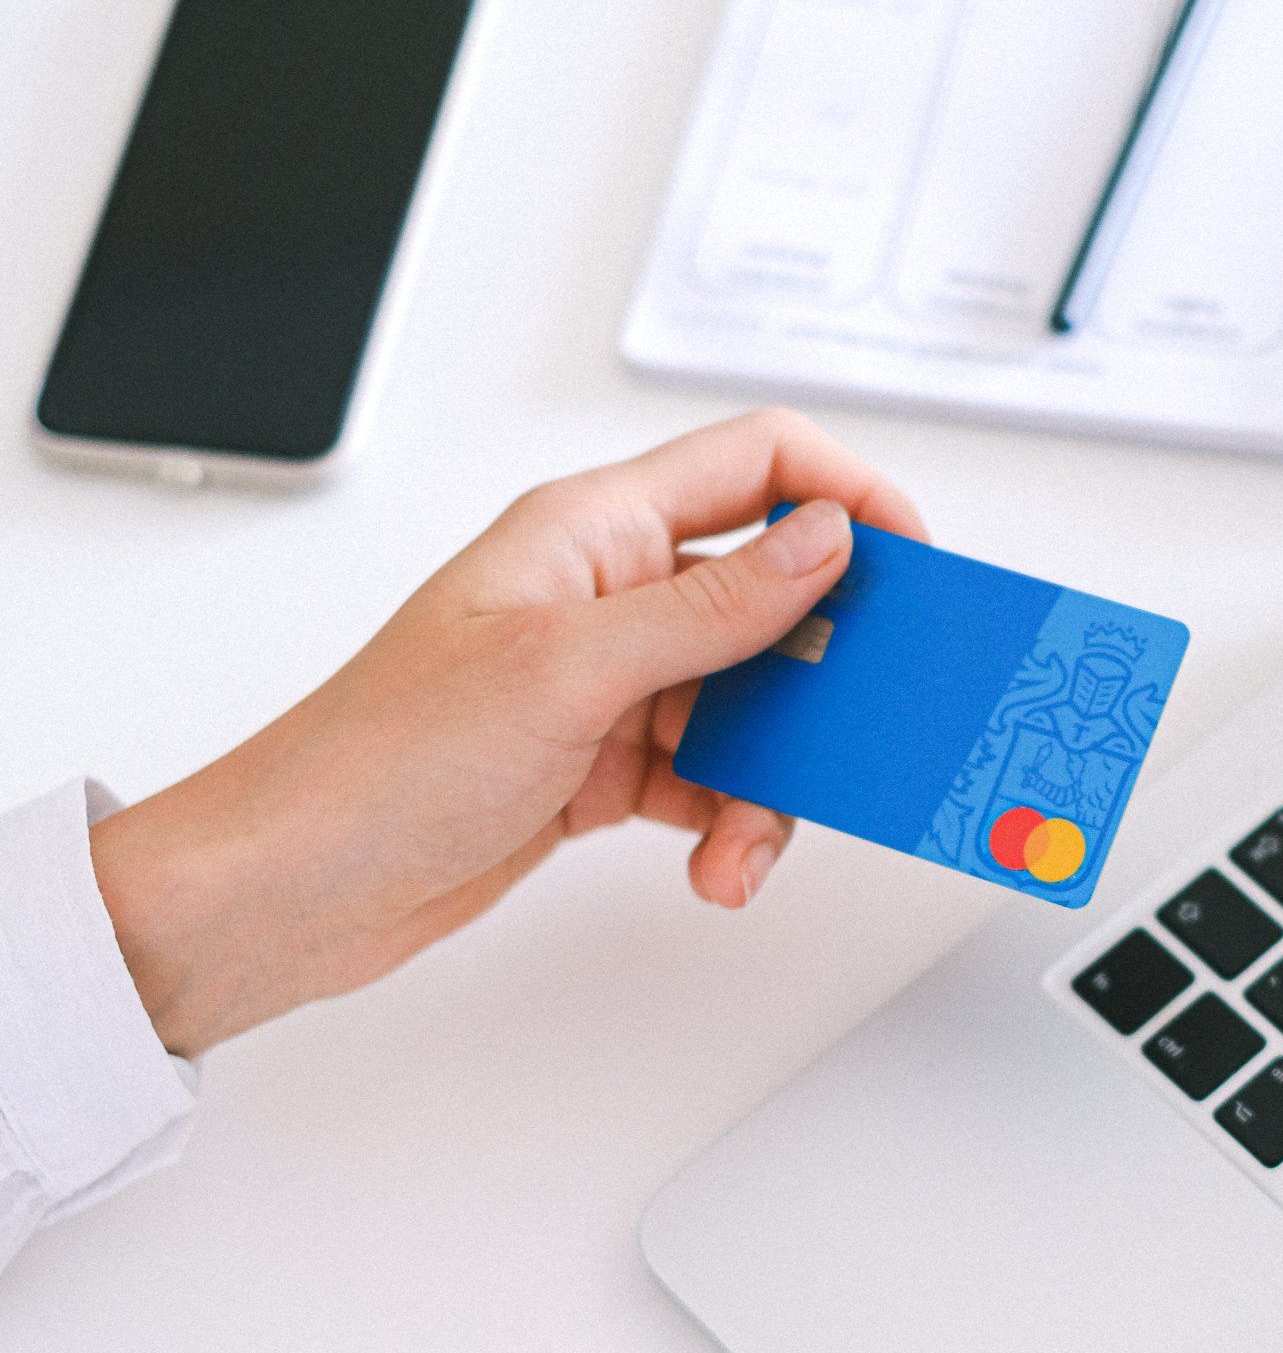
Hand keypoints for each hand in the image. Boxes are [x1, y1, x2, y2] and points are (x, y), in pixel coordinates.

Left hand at [90, 409, 923, 1054]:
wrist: (299, 887)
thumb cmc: (381, 761)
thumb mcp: (568, 671)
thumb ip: (711, 607)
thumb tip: (824, 542)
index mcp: (591, 530)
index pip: (755, 465)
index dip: (848, 497)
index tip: (914, 566)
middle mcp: (604, 595)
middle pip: (770, 598)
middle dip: (820, 676)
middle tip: (857, 730)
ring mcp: (605, 683)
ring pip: (750, 705)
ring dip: (769, 779)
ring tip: (743, 841)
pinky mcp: (599, 764)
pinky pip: (708, 778)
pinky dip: (727, 825)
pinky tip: (712, 866)